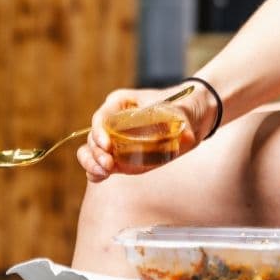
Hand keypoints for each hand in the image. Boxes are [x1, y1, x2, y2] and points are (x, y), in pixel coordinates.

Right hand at [76, 84, 214, 181]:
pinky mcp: (119, 157)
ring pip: (90, 152)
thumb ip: (181, 124)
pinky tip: (102, 176)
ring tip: (105, 172)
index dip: (99, 132)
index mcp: (120, 103)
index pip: (101, 117)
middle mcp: (113, 122)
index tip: (108, 145)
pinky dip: (96, 172)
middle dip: (95, 152)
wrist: (189, 119)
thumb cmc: (181, 107)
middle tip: (109, 165)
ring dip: (92, 163)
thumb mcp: (181, 111)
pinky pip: (99, 165)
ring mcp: (114, 141)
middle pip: (92, 137)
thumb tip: (186, 138)